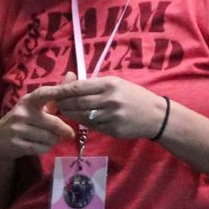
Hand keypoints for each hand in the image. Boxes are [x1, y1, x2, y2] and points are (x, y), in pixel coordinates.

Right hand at [0, 81, 77, 158]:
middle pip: (54, 123)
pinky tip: (39, 145)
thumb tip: (72, 74)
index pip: (44, 94)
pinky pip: (41, 148)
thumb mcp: (37, 105)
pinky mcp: (16, 144)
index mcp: (28, 100)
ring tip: (48, 139)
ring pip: (49, 138)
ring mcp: (17, 129)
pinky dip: (45, 149)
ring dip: (54, 141)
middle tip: (68, 133)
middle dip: (63, 130)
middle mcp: (21, 112)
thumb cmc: (24, 120)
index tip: (71, 90)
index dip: (58, 92)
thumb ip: (56, 93)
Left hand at [49, 77, 166, 140]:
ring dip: (70, 114)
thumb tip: (68, 79)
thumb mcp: (116, 84)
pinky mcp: (113, 130)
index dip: (62, 90)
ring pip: (82, 116)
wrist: (156, 115)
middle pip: (77, 102)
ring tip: (65, 111)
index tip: (52, 92)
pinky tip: (80, 119)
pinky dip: (83, 122)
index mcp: (109, 84)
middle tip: (55, 104)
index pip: (78, 87)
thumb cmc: (133, 96)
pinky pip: (92, 126)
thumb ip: (93, 84)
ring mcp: (111, 116)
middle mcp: (110, 99)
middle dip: (63, 103)